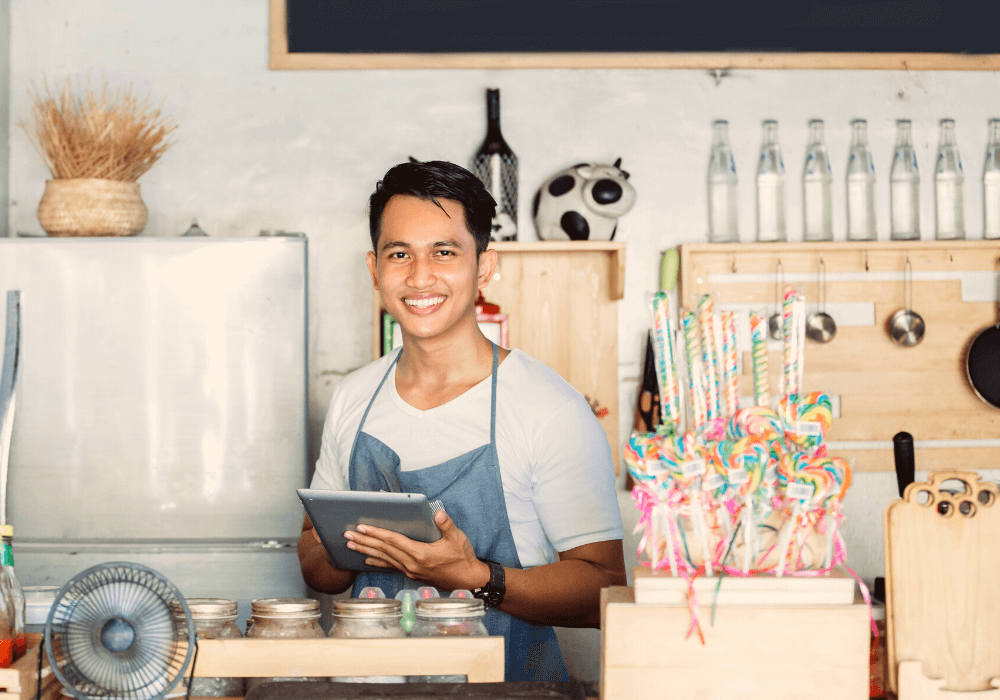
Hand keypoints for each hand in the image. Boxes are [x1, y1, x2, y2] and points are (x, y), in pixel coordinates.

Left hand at [345, 509, 489, 591]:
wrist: (468, 580)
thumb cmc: (463, 558)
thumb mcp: (458, 538)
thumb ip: (446, 525)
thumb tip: (438, 513)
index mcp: (420, 554)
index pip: (393, 541)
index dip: (377, 533)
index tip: (363, 527)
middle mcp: (412, 564)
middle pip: (383, 550)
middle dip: (364, 541)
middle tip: (347, 534)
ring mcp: (410, 571)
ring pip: (383, 559)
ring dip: (366, 550)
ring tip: (351, 544)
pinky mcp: (412, 574)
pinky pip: (390, 566)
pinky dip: (377, 562)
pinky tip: (367, 559)